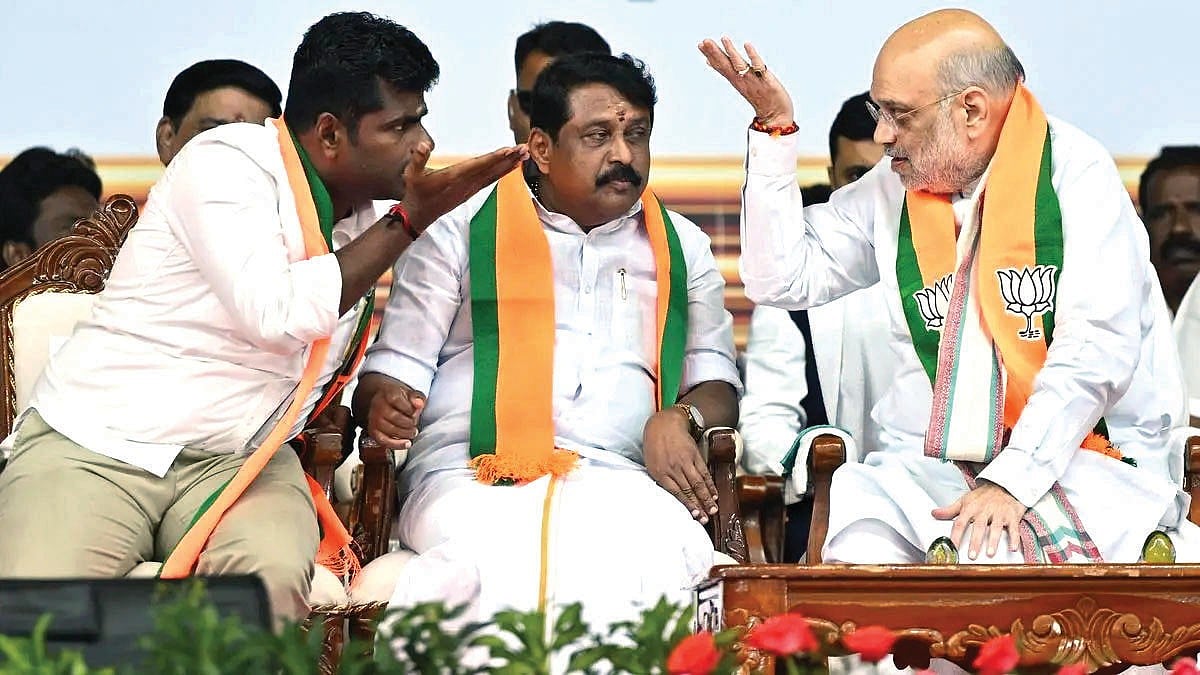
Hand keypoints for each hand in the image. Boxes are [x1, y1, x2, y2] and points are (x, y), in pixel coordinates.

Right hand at [366, 381, 425, 449]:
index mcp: (387, 392)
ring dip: (405, 433)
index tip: (414, 411)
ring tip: (413, 432)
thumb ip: (417, 397)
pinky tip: (406, 443)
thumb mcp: (410, 393)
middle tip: (414, 423)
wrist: (385, 401)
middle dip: (409, 422)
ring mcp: (374, 418)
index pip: (396, 399)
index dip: (408, 408)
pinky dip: (396, 444)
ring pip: (390, 429)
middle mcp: (378, 405)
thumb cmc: (400, 398)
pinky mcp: (373, 431)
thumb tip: (419, 403)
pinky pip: (384, 441)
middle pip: (394, 416)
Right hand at [402, 142, 529, 232]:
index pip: (478, 165)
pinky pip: (489, 180)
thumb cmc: (416, 193)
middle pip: (491, 169)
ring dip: (508, 165)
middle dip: (508, 158)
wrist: (419, 216)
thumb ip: (418, 159)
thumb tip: (422, 145)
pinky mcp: (470, 192)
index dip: (494, 158)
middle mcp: (466, 184)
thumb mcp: (411, 175)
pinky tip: (510, 167)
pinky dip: (501, 172)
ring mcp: (469, 189)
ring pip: (493, 175)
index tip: (508, 150)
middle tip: (524, 149)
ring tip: (522, 155)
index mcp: (454, 177)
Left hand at [643, 408, 717, 523]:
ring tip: (713, 509)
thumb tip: (671, 496)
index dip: (687, 505)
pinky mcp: (694, 455)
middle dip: (699, 506)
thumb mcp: (651, 464)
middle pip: (689, 490)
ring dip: (707, 498)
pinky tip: (714, 493)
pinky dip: (710, 484)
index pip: (676, 493)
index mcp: (660, 472)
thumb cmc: (654, 446)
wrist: (663, 424)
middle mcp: (673, 468)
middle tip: (706, 519)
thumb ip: (661, 480)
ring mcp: (685, 461)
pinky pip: (704, 472)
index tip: (695, 516)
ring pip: (698, 483)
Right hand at [698, 37, 794, 127]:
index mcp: (737, 81)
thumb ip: (732, 75)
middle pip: (726, 65)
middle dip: (715, 52)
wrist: (776, 117)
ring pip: (739, 64)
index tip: (700, 45)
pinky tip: (747, 44)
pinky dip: (752, 55)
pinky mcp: (766, 81)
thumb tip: (717, 68)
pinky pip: (759, 66)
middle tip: (704, 41)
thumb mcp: (744, 85)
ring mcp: (754, 80)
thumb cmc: (761, 99)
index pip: (721, 66)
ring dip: (731, 51)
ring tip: (724, 38)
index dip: (711, 55)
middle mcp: (742, 80)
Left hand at [932, 481, 1026, 559]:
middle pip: (979, 527)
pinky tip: (1013, 548)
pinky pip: (1014, 528)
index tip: (952, 547)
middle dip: (975, 542)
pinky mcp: (1012, 515)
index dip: (955, 535)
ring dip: (993, 541)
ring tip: (990, 554)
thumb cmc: (982, 496)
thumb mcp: (964, 501)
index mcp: (970, 508)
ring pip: (996, 528)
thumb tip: (934, 514)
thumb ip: (950, 510)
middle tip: (972, 556)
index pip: (960, 523)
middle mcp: (984, 510)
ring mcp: (999, 513)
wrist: (1004, 485)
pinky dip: (1014, 538)